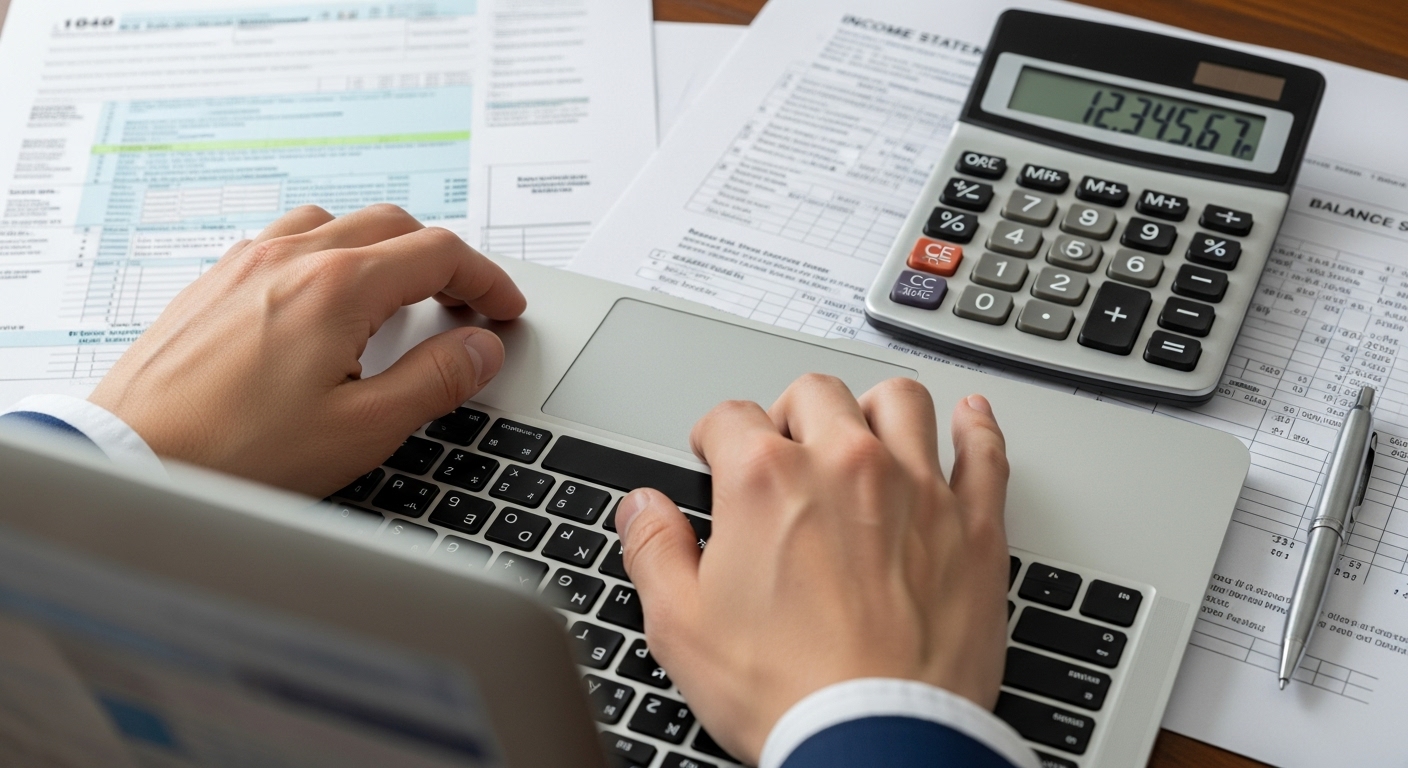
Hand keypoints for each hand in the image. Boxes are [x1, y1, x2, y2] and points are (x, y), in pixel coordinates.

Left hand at [89, 204, 524, 496]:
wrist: (132, 460)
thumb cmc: (236, 454)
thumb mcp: (362, 430)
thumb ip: (434, 381)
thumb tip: (481, 348)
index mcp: (337, 286)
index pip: (439, 252)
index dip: (486, 279)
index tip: (504, 309)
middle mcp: (291, 258)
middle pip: (394, 225)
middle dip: (443, 260)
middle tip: (466, 306)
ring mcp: (246, 262)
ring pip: (338, 223)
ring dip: (385, 248)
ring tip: (401, 296)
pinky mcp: (214, 282)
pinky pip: (288, 240)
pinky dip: (332, 253)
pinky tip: (329, 300)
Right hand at [615, 375, 1009, 762]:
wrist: (877, 738)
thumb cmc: (787, 690)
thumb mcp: (682, 626)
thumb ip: (654, 550)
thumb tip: (642, 509)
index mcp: (766, 481)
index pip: (730, 417)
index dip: (714, 436)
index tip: (716, 454)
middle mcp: (845, 465)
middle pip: (814, 394)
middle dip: (789, 413)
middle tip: (784, 449)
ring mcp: (917, 489)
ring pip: (900, 402)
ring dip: (874, 409)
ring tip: (863, 432)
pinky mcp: (974, 525)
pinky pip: (984, 451)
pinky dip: (976, 428)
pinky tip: (969, 419)